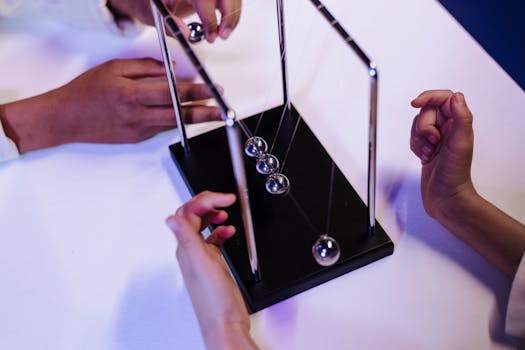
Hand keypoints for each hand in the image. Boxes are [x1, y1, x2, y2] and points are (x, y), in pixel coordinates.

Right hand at [1, 58, 220, 152]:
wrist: (65, 119)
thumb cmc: (86, 92)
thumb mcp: (114, 69)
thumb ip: (145, 68)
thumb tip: (171, 69)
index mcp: (132, 94)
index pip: (173, 93)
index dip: (196, 92)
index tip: (212, 90)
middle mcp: (138, 115)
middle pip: (180, 114)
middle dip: (205, 111)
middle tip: (223, 110)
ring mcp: (138, 130)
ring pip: (174, 124)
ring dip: (195, 119)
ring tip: (212, 114)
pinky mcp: (136, 139)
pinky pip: (161, 129)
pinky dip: (176, 123)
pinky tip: (186, 118)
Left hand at [108, 0, 241, 41]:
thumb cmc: (152, 2)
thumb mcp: (154, 12)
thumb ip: (170, 24)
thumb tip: (186, 34)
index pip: (204, 2)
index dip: (210, 23)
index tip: (211, 38)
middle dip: (228, 19)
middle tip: (222, 36)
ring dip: (233, 15)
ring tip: (224, 31)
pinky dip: (233, 8)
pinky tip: (226, 20)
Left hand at [166, 191, 258, 348]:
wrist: (224, 322)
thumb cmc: (213, 300)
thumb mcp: (201, 264)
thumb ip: (187, 239)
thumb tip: (171, 218)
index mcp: (186, 248)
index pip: (189, 213)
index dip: (206, 200)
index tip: (224, 197)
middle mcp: (191, 250)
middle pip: (194, 216)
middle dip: (209, 202)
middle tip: (226, 198)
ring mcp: (202, 257)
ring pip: (203, 226)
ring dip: (213, 214)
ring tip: (225, 210)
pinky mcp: (213, 264)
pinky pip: (213, 240)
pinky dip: (221, 231)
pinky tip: (228, 231)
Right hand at [409, 90, 474, 217]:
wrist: (445, 197)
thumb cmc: (454, 175)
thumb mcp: (460, 143)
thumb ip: (461, 117)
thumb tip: (456, 97)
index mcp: (458, 123)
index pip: (443, 98)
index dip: (428, 97)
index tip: (415, 103)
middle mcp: (449, 128)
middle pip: (426, 112)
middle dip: (423, 127)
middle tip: (433, 142)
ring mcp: (437, 138)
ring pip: (417, 125)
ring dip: (418, 139)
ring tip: (429, 152)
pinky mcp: (427, 147)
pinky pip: (414, 138)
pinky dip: (415, 147)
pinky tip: (424, 157)